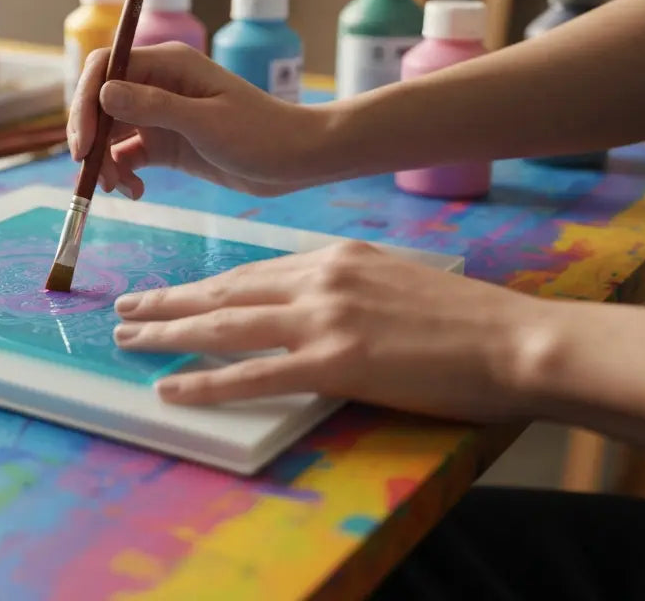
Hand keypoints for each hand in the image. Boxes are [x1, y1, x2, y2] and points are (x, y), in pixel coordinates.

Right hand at [66, 43, 329, 198]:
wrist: (296, 160)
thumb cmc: (260, 134)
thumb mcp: (205, 122)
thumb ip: (154, 106)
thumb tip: (103, 92)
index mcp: (167, 65)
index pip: (105, 68)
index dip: (85, 101)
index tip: (83, 142)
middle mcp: (157, 85)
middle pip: (101, 102)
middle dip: (91, 138)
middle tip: (91, 174)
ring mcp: (161, 115)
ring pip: (111, 133)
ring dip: (105, 161)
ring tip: (119, 189)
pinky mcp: (167, 144)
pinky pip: (129, 156)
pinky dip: (124, 175)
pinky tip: (136, 192)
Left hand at [112, 241, 552, 422]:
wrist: (517, 339)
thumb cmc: (467, 320)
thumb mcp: (397, 279)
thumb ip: (348, 286)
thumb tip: (312, 302)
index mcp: (336, 257)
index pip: (253, 273)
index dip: (206, 285)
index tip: (174, 292)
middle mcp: (321, 279)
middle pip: (225, 291)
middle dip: (170, 301)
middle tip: (127, 307)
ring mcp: (325, 319)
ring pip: (224, 325)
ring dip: (168, 332)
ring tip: (129, 339)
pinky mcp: (335, 362)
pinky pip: (252, 375)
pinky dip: (205, 382)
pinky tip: (171, 388)